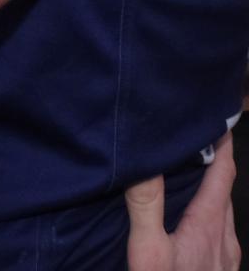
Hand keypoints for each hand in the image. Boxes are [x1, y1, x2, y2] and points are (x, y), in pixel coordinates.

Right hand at [126, 134, 240, 270]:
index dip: (223, 143)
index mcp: (210, 224)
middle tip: (189, 140)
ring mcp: (226, 257)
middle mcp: (225, 237)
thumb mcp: (149, 251)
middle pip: (224, 190)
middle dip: (211, 163)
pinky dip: (209, 215)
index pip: (224, 172)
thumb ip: (146, 205)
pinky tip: (189, 221)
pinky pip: (220, 233)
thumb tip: (145, 160)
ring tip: (186, 174)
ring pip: (223, 212)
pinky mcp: (221, 270)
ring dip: (209, 190)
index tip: (215, 117)